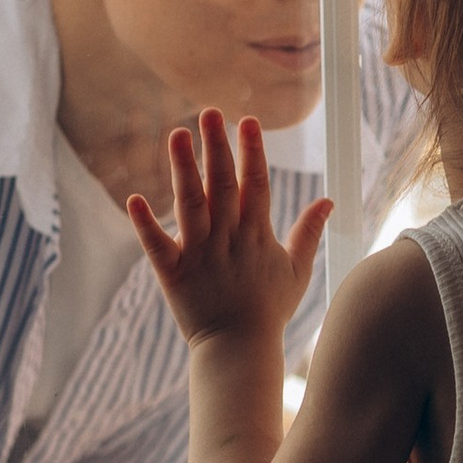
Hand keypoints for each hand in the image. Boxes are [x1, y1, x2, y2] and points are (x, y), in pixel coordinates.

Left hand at [128, 110, 331, 348]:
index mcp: (256, 235)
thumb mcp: (297, 270)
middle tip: (209, 112)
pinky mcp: (173, 274)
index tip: (247, 120)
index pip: (255, 184)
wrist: (239, 350)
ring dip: (183, 169)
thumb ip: (308, 232)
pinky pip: (157, 246)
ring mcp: (199, 255)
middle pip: (221, 185)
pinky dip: (145, 224)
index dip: (252, 151)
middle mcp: (227, 239)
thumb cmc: (268, 311)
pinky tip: (134, 199)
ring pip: (190, 205)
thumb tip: (328, 200)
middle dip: (216, 147)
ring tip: (176, 135)